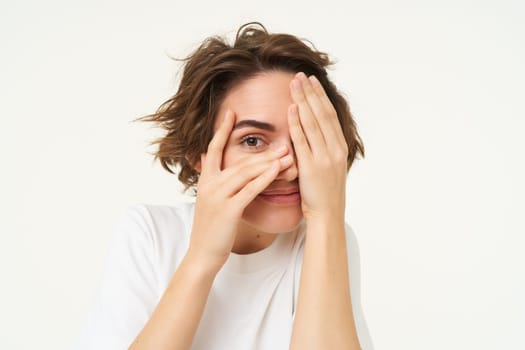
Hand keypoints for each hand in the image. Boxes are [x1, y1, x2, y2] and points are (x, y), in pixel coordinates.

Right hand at [187, 109, 292, 270]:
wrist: (202, 254)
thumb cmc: (211, 229)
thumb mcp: (209, 200)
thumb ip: (214, 181)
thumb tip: (212, 162)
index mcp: (205, 180)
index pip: (212, 148)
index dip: (221, 130)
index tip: (231, 112)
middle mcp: (209, 184)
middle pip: (239, 161)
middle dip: (263, 151)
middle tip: (283, 141)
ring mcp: (217, 196)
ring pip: (246, 173)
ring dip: (268, 163)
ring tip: (287, 154)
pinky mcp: (227, 210)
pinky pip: (249, 190)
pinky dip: (264, 179)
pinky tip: (277, 171)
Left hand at [288, 72, 348, 222]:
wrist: (327, 214)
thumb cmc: (325, 193)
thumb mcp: (330, 166)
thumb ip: (324, 148)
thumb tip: (316, 131)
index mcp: (339, 147)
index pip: (329, 115)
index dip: (320, 97)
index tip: (311, 82)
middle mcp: (334, 149)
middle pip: (322, 114)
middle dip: (311, 93)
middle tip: (300, 75)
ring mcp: (324, 157)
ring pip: (313, 123)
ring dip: (303, 101)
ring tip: (294, 84)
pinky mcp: (311, 167)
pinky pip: (303, 141)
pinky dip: (297, 124)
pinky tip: (291, 109)